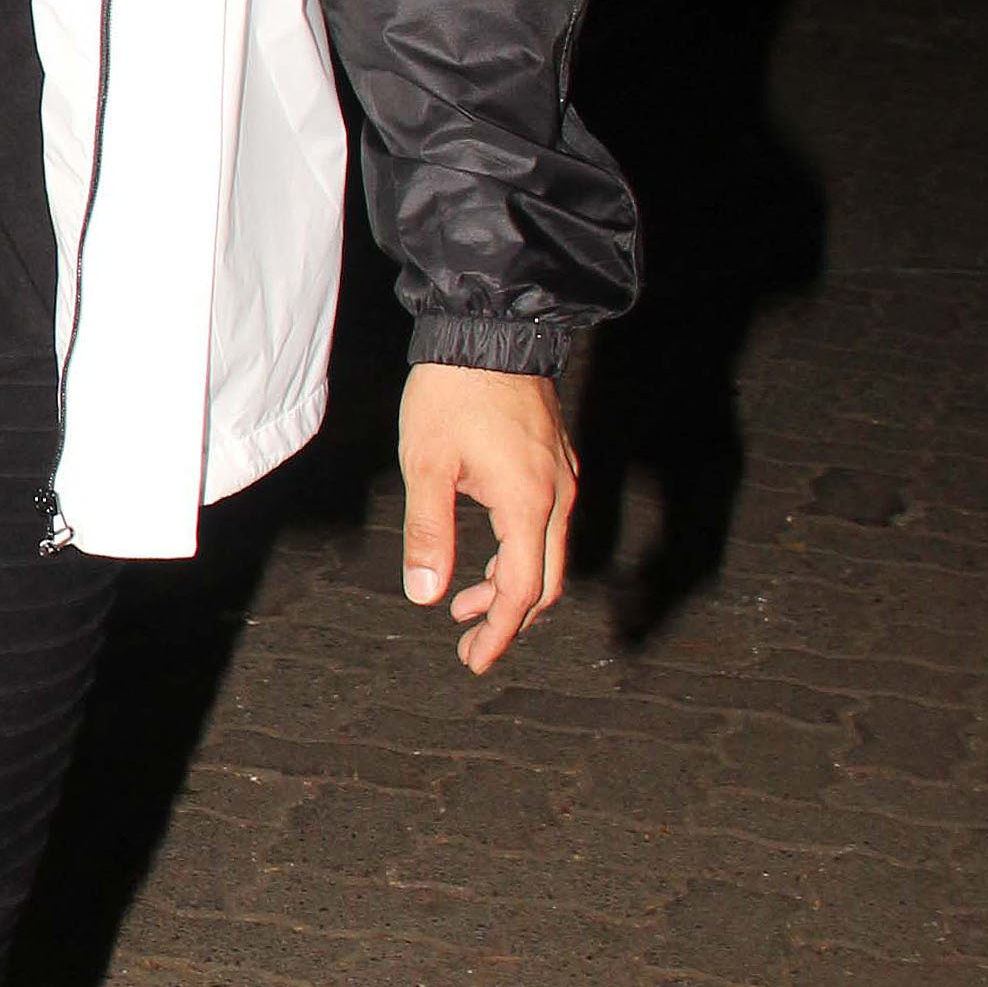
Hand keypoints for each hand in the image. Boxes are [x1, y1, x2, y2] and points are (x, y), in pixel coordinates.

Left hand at [398, 362, 575, 675]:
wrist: (487, 327)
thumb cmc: (453, 391)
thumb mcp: (427, 465)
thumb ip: (427, 533)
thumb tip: (426, 593)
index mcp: (528, 503)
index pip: (521, 591)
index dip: (498, 632)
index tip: (475, 659)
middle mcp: (557, 495)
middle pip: (545, 582)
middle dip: (507, 618)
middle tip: (469, 641)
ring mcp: (562, 476)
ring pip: (548, 554)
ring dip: (510, 585)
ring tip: (463, 600)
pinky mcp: (555, 460)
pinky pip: (547, 525)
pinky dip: (519, 553)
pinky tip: (485, 554)